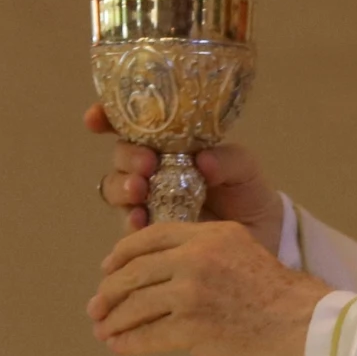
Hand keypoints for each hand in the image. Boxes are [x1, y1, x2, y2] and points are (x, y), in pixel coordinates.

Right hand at [84, 105, 282, 248]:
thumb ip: (228, 159)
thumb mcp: (245, 169)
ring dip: (121, 187)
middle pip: (121, 157)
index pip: (130, 126)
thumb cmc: (247, 192)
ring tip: (139, 191)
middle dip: (127, 157)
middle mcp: (152, 171)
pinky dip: (130, 221)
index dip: (107, 118)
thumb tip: (203, 160)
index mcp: (170, 145)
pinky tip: (140, 221)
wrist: (260, 237)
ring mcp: (147, 202)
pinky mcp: (149, 233)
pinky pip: (128, 227)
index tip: (96, 119)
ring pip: (115, 189)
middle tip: (146, 164)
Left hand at [88, 219, 328, 355]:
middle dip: (110, 291)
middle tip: (97, 306)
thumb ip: (209, 257)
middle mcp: (197, 256)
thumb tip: (167, 278)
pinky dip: (128, 342)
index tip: (108, 267)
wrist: (308, 328)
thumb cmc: (284, 300)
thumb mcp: (247, 255)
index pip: (151, 236)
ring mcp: (191, 291)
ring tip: (104, 330)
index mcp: (212, 234)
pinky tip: (119, 347)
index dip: (122, 253)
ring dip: (114, 320)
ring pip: (135, 305)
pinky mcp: (191, 326)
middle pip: (135, 271)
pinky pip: (147, 335)